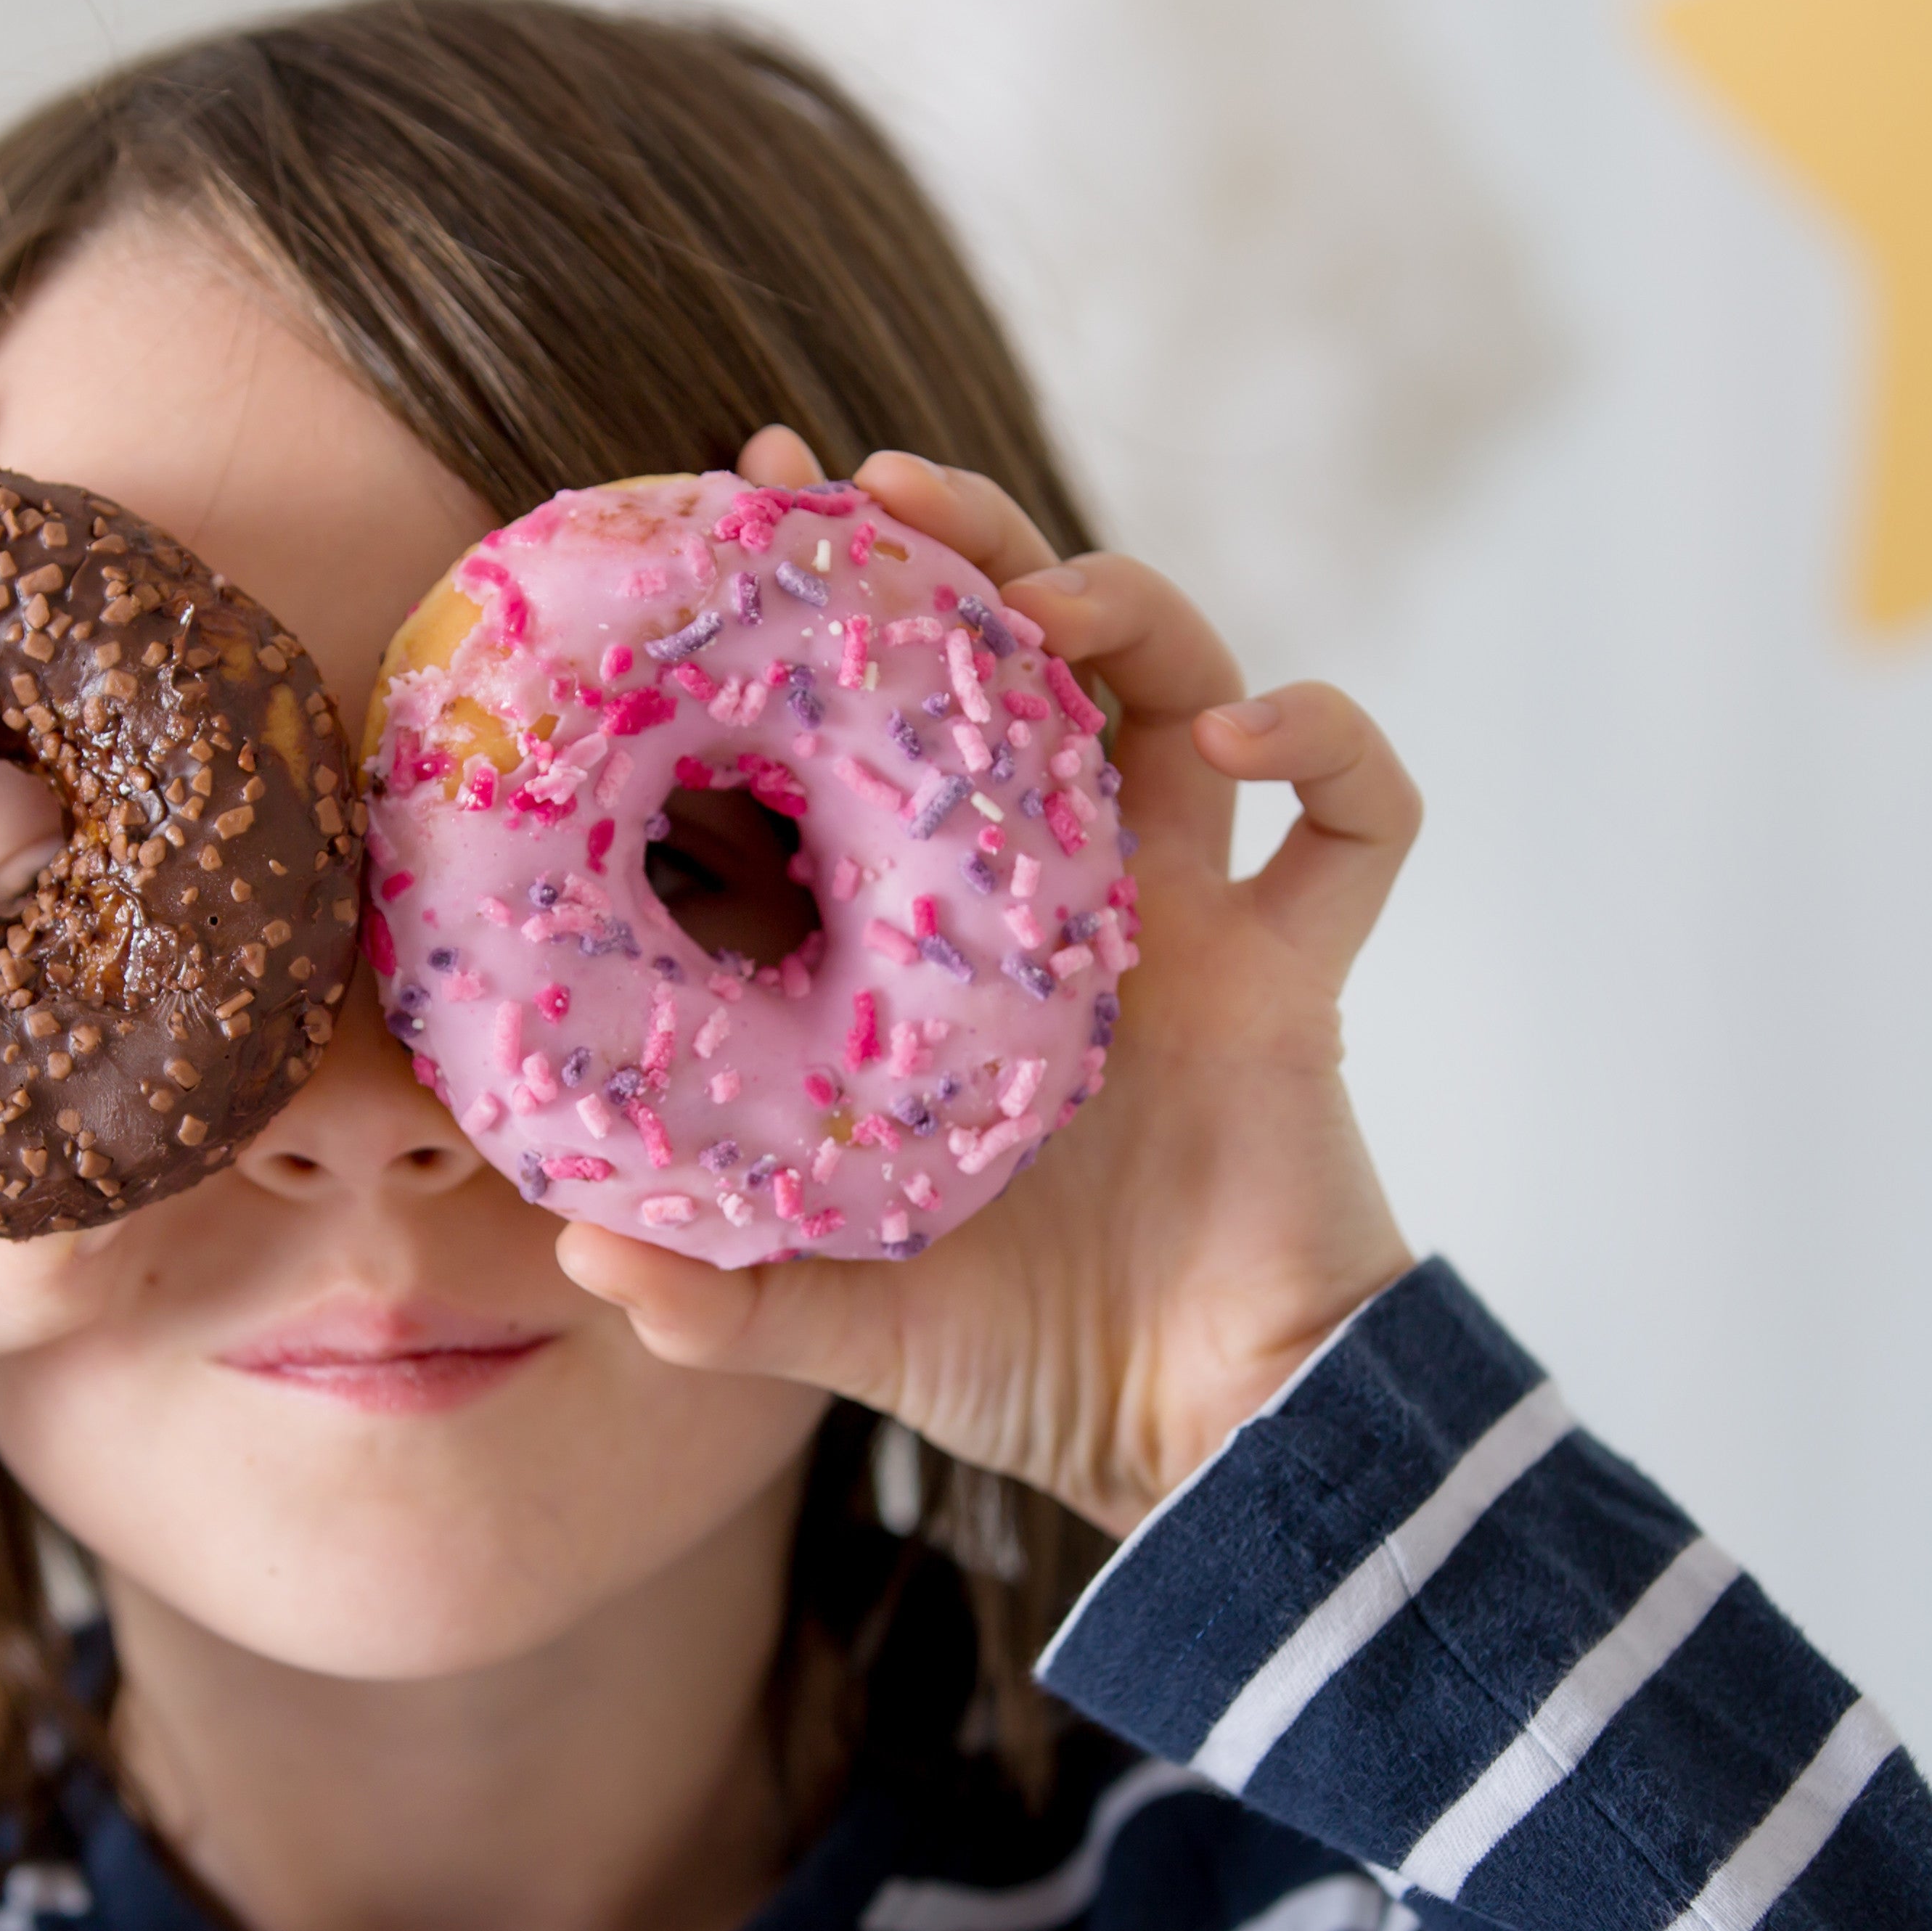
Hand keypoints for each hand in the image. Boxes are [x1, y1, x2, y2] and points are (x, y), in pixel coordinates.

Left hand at [553, 429, 1419, 1532]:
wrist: (1198, 1446)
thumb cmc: (1022, 1361)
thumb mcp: (837, 1320)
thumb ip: (714, 1288)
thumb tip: (574, 1245)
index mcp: (936, 944)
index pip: (860, 737)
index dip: (809, 626)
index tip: (730, 515)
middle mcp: (1056, 895)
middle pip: (1025, 656)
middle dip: (963, 547)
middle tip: (875, 484)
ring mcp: (1186, 914)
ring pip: (1181, 681)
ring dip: (1124, 601)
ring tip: (1048, 599)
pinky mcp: (1296, 970)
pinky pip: (1357, 819)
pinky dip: (1329, 739)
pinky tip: (1246, 731)